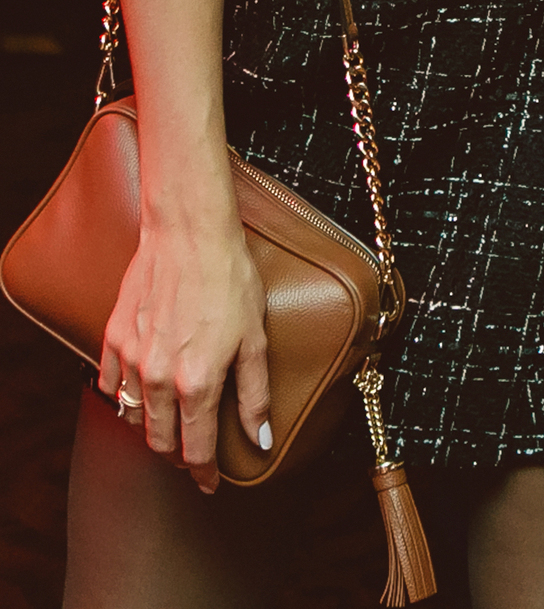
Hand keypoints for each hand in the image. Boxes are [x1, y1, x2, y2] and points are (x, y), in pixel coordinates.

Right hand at [98, 210, 270, 493]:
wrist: (190, 232)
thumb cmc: (229, 278)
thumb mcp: (255, 337)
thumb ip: (255, 394)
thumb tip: (261, 439)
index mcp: (196, 383)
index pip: (195, 450)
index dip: (203, 473)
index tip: (210, 483)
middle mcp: (157, 378)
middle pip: (159, 441)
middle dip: (177, 454)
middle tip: (191, 454)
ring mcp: (131, 359)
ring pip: (132, 417)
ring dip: (150, 427)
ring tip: (169, 423)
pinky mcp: (114, 338)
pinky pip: (111, 385)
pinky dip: (123, 397)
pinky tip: (138, 391)